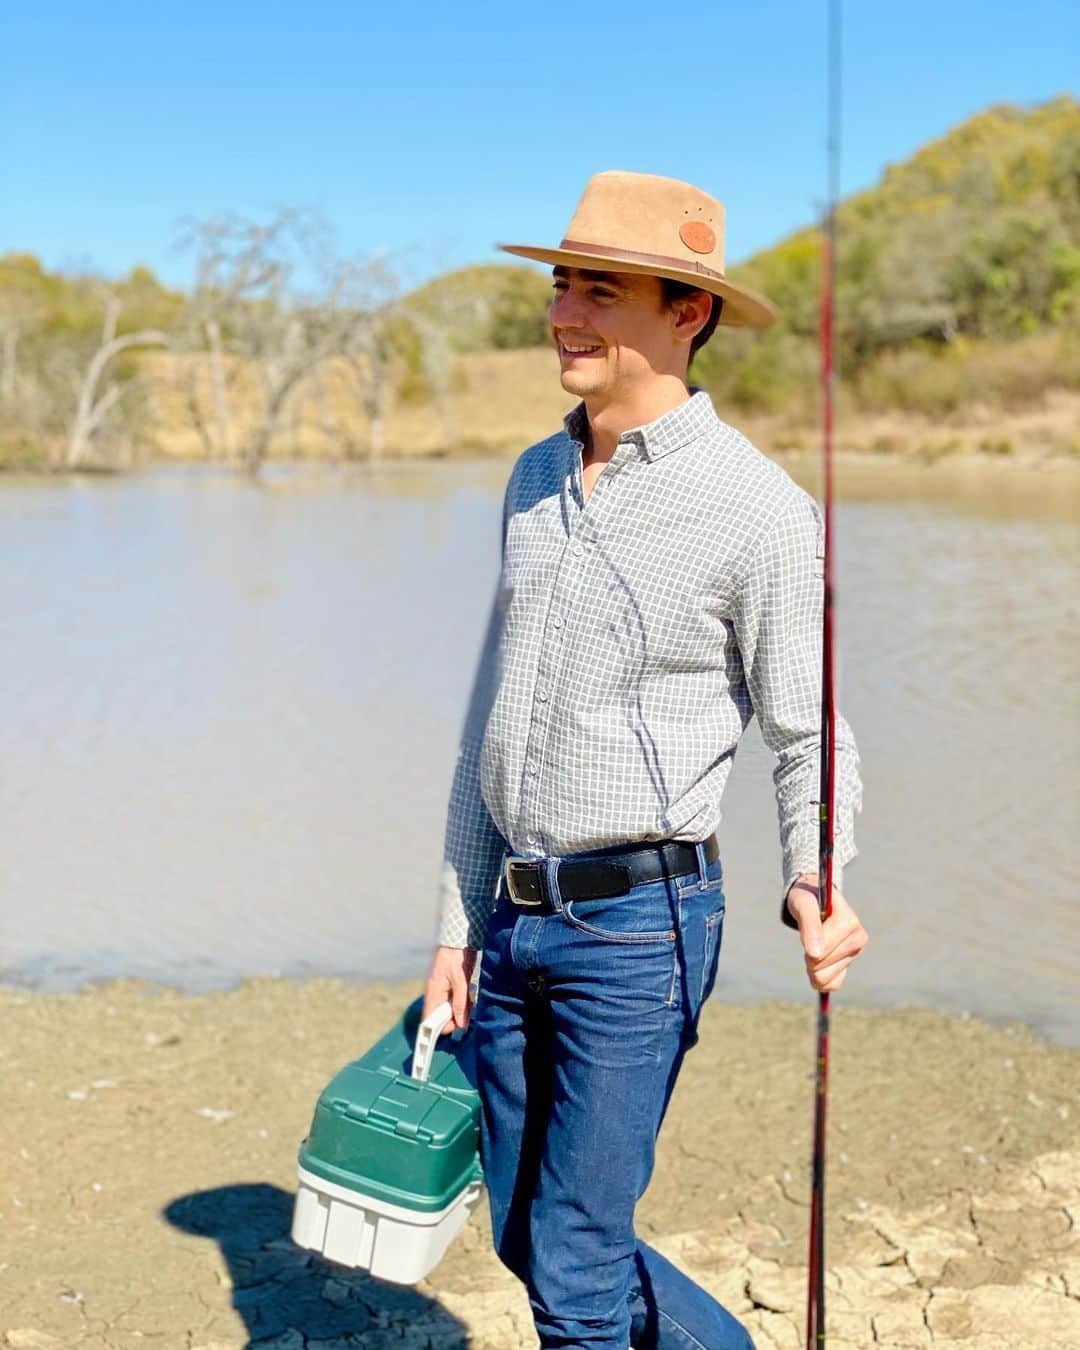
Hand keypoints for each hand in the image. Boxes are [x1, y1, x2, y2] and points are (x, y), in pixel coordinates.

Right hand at [423, 945, 478, 1035]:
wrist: (458, 936)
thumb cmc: (457, 956)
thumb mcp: (461, 980)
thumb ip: (461, 1002)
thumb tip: (461, 1024)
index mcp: (433, 992)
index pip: (428, 1020)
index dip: (441, 1027)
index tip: (457, 1025)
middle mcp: (433, 992)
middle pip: (439, 1016)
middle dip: (454, 1017)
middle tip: (468, 1010)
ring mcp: (439, 988)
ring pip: (447, 1007)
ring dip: (459, 1008)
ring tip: (471, 999)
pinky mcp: (447, 983)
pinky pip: (451, 998)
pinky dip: (460, 1000)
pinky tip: (469, 994)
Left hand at [785, 874, 867, 993]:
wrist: (814, 900)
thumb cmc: (808, 898)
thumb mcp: (803, 903)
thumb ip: (809, 924)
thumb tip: (815, 954)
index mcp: (851, 922)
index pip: (821, 949)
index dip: (807, 941)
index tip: (807, 924)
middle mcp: (858, 939)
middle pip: (820, 965)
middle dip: (808, 953)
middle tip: (809, 935)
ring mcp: (855, 954)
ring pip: (823, 977)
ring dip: (811, 965)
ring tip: (814, 944)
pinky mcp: (848, 966)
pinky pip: (830, 985)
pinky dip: (818, 977)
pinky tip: (818, 960)